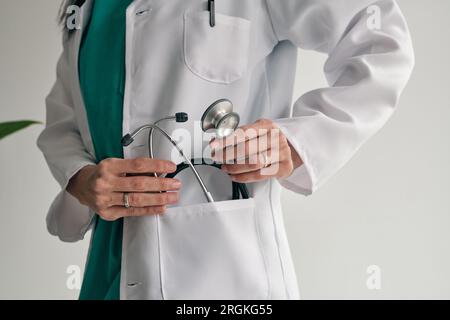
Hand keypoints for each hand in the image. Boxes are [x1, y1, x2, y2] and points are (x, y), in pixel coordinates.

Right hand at [66, 158, 180, 220]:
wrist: (82, 185)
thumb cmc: (103, 173)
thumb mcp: (116, 164)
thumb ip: (135, 168)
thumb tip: (160, 172)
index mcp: (109, 166)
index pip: (138, 165)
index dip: (157, 166)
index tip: (171, 167)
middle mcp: (105, 182)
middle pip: (139, 184)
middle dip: (162, 184)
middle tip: (176, 184)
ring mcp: (105, 199)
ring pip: (137, 200)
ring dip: (159, 199)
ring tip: (172, 197)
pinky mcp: (107, 213)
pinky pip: (132, 212)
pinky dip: (149, 210)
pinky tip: (161, 207)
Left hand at [209, 119, 302, 182]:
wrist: (291, 149)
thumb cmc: (269, 140)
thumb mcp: (256, 131)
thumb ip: (238, 135)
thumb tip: (216, 140)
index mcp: (267, 126)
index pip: (244, 132)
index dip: (226, 140)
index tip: (214, 145)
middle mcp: (276, 138)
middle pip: (247, 148)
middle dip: (228, 155)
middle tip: (217, 158)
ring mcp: (281, 153)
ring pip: (254, 162)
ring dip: (235, 167)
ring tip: (225, 168)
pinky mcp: (283, 167)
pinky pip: (260, 174)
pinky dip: (244, 177)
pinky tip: (235, 176)